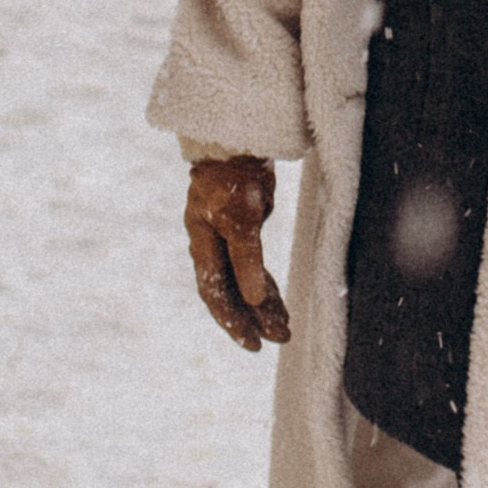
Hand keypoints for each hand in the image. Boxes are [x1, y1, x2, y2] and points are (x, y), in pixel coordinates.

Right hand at [184, 152, 291, 350]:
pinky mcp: (242, 229)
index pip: (216, 294)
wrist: (237, 143)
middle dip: (252, 318)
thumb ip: (247, 259)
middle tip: (277, 339)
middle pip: (230, 293)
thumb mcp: (242, 221)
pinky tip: (276, 299)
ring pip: (243, 281)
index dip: (233, 321)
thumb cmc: (234, 181)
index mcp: (203, 247)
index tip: (253, 343)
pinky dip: (264, 284)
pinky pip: (252, 266)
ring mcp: (225, 238)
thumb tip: (252, 299)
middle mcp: (210, 247)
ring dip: (263, 304)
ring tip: (284, 326)